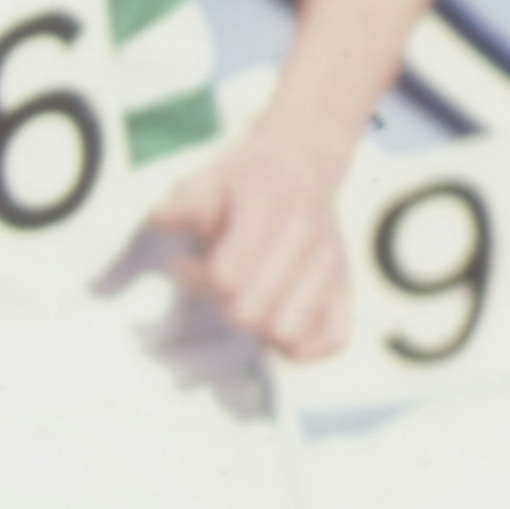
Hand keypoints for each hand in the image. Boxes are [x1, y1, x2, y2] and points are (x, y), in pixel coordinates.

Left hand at [151, 123, 353, 361]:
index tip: (185, 263)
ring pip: (288, 332)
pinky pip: (332, 340)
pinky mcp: (347, 288)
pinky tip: (277, 321)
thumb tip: (162, 220)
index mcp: (270, 208)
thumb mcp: (206, 178)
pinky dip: (301, 345)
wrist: (301, 163)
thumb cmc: (244, 181)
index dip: (195, 279)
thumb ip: (183, 202)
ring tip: (248, 301)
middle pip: (252, 313)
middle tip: (217, 285)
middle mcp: (308, 238)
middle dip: (223, 306)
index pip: (227, 278)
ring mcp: (332, 265)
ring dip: (257, 329)